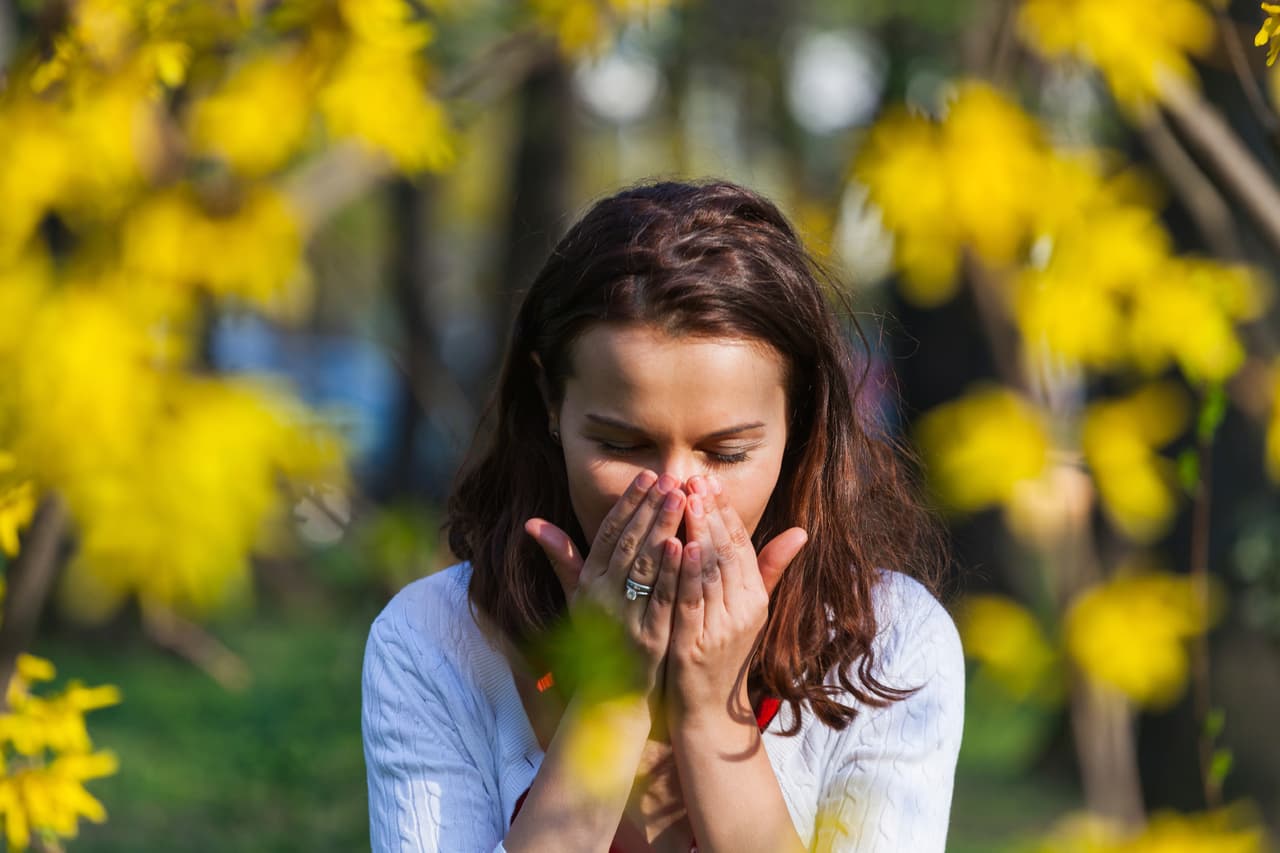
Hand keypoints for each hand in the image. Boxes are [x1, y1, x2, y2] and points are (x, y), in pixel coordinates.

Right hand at [525, 470, 686, 697]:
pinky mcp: (647, 639)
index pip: (607, 535)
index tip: (646, 476)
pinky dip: (670, 572)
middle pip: (627, 544)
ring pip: (643, 566)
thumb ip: (562, 558)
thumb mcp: (576, 597)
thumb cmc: (598, 638)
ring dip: (662, 530)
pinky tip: (683, 545)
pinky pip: (660, 599)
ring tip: (681, 500)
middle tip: (669, 479)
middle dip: (649, 508)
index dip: (626, 504)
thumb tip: (532, 523)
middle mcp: (601, 597)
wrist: (610, 695)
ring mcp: (624, 618)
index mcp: (587, 584)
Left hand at [666, 475, 806, 724]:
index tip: (709, 481)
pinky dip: (686, 573)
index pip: (742, 546)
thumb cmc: (722, 654)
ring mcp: (721, 629)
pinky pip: (692, 603)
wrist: (708, 713)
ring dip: (699, 533)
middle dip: (711, 514)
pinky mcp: (696, 646)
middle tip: (694, 480)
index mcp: (755, 599)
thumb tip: (801, 531)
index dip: (726, 512)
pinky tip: (678, 546)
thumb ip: (768, 569)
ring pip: (711, 572)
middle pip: (728, 553)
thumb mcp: (748, 610)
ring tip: (686, 501)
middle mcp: (743, 611)